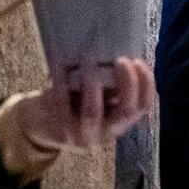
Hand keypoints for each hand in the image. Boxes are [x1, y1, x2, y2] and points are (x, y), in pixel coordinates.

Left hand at [22, 55, 153, 153]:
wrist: (41, 126)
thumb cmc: (76, 105)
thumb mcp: (100, 100)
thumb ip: (114, 87)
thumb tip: (125, 56)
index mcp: (120, 122)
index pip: (143, 106)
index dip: (146, 84)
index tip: (139, 61)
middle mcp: (106, 132)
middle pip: (126, 111)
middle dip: (128, 85)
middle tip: (122, 60)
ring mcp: (82, 132)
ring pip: (93, 112)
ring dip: (93, 85)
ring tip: (90, 59)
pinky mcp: (58, 126)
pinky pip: (61, 101)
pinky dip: (61, 79)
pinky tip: (58, 61)